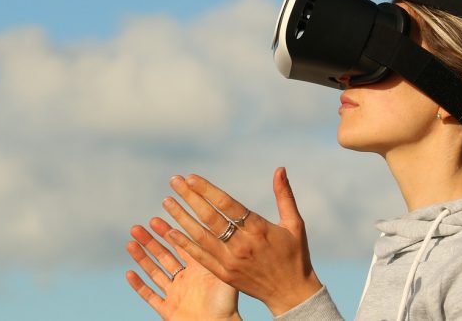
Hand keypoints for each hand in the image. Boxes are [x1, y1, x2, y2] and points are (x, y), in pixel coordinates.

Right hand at [125, 217, 240, 320]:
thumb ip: (215, 253)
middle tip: (137, 228)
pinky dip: (139, 286)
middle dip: (150, 242)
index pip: (181, 246)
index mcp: (199, 270)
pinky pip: (150, 296)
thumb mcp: (222, 273)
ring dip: (141, 258)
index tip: (155, 219)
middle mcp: (186, 281)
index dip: (167, 233)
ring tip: (130, 243)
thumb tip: (212, 226)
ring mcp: (176, 295)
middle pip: (164, 257)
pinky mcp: (168, 310)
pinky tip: (129, 273)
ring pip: (154, 273)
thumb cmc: (227, 305)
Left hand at [160, 167, 321, 315]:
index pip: (227, 204)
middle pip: (210, 217)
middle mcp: (242, 244)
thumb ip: (284, 196)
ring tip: (166, 202)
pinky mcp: (224, 275)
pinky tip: (170, 232)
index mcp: (259, 229)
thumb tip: (280, 169)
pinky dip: (185, 244)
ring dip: (181, 217)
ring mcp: (231, 261)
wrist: (291, 293)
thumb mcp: (295, 224)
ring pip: (200, 236)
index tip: (190, 177)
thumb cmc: (295, 255)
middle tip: (174, 181)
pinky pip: (200, 257)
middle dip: (190, 197)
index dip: (207, 190)